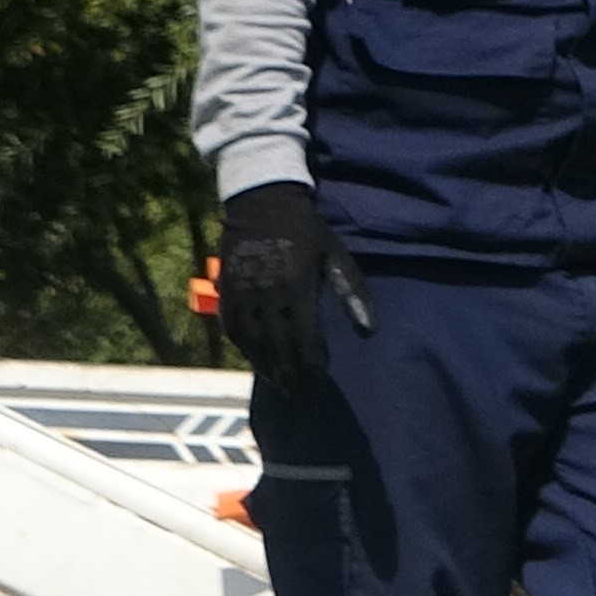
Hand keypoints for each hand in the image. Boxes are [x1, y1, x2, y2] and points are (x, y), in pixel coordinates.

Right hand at [217, 181, 367, 385]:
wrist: (263, 201)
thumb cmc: (308, 230)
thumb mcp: (335, 255)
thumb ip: (353, 292)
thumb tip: (370, 329)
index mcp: (297, 286)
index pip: (305, 337)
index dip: (313, 362)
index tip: (320, 379)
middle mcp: (267, 293)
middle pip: (277, 345)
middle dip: (289, 372)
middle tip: (298, 394)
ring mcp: (242, 291)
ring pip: (252, 340)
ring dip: (264, 365)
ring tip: (278, 384)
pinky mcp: (226, 288)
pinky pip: (231, 326)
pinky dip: (242, 346)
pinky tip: (254, 358)